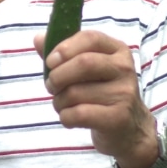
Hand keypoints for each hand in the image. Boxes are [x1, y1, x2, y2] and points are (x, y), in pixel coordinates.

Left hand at [33, 30, 157, 167]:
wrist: (129, 129)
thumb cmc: (101, 92)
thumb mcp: (86, 69)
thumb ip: (63, 53)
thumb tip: (38, 39)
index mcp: (117, 50)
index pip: (90, 38)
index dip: (65, 47)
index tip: (49, 62)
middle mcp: (124, 68)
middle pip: (84, 63)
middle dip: (58, 76)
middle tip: (51, 86)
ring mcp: (124, 93)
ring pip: (76, 92)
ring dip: (59, 101)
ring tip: (62, 104)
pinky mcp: (119, 117)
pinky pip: (80, 114)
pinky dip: (65, 117)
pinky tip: (69, 118)